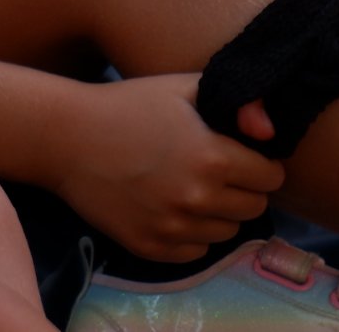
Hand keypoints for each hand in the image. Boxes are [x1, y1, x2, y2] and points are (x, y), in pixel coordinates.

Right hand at [48, 75, 284, 262]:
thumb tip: (272, 130)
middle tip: (215, 169)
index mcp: (213, 158)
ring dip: (218, 212)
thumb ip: (236, 102)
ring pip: (226, 232)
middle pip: (253, 208)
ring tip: (190, 186)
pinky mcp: (150, 247)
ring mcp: (173, 227)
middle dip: (242, 189)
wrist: (67, 137)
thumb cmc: (127, 104)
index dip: (260, 163)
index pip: (270, 178)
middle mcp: (198, 199)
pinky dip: (191, 232)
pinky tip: (169, 205)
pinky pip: (195, 250)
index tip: (241, 154)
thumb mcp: (182, 87)